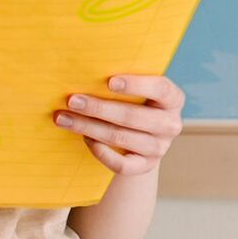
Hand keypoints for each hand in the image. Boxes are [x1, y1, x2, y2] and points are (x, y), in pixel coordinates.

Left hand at [57, 74, 184, 177]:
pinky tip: (84, 139)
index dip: (136, 85)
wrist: (141, 137)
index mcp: (173, 99)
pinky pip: (121, 164)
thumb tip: (85, 72)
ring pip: (121, 138)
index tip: (109, 81)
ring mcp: (159, 148)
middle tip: (72, 100)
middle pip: (133, 117)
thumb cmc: (134, 102)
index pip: (160, 89)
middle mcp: (170, 124)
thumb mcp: (138, 91)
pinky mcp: (146, 166)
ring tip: (64, 118)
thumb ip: (121, 82)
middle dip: (98, 108)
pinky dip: (101, 152)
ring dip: (89, 127)